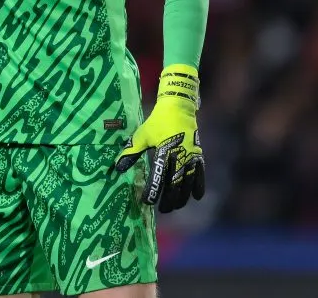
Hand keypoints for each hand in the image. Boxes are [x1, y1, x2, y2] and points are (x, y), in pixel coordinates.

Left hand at [115, 64, 204, 212]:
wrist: (178, 107)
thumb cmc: (157, 122)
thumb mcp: (142, 135)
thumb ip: (131, 152)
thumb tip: (117, 167)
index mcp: (163, 150)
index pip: (158, 176)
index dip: (153, 190)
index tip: (147, 203)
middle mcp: (179, 155)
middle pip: (175, 183)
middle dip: (169, 198)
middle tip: (163, 210)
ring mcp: (190, 155)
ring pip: (188, 181)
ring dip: (182, 196)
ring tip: (175, 207)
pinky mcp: (198, 154)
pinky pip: (200, 173)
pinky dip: (199, 185)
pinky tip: (196, 197)